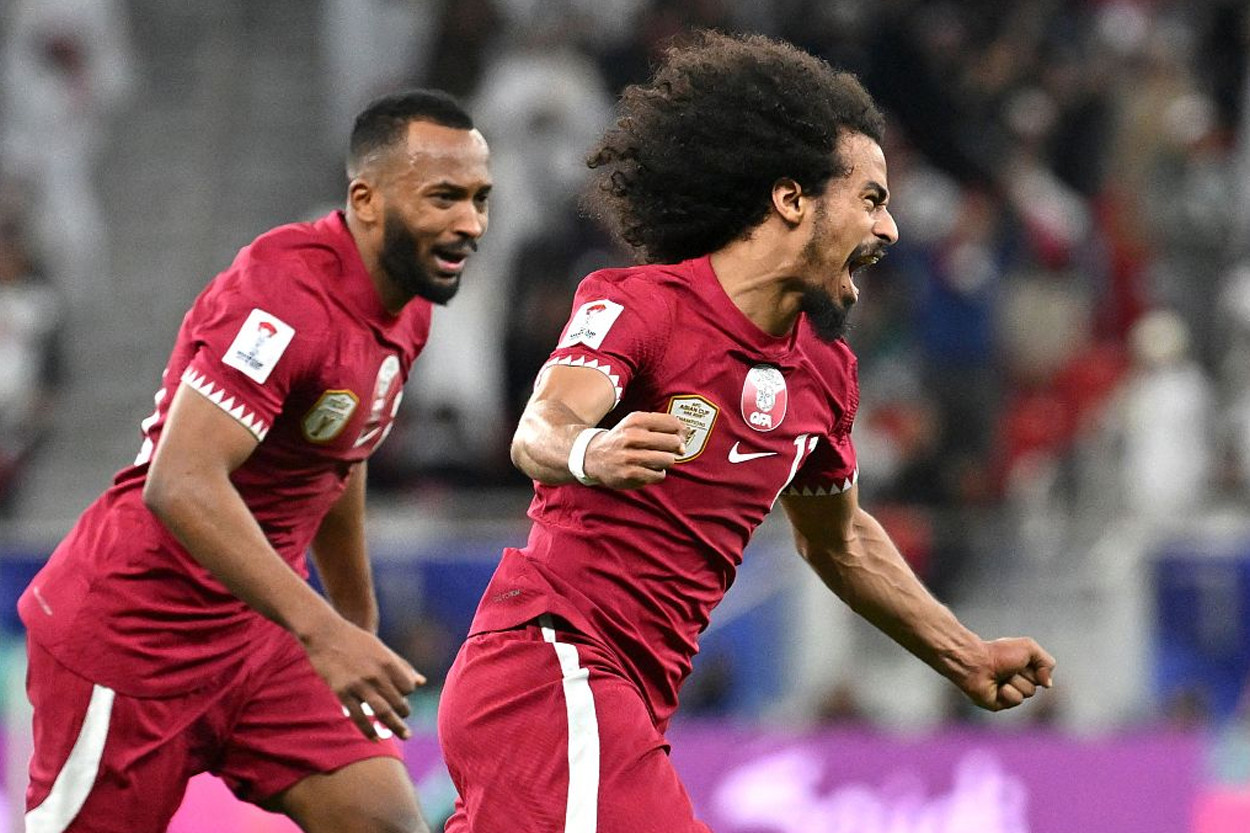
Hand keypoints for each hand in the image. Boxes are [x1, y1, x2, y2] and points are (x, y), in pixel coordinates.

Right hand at [300, 615, 425, 739]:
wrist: (326, 635)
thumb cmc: (357, 641)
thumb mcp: (382, 650)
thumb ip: (402, 667)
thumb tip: (422, 683)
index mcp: (388, 662)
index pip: (408, 687)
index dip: (407, 693)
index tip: (402, 695)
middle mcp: (376, 675)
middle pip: (398, 702)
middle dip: (404, 713)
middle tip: (405, 720)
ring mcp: (359, 685)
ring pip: (383, 712)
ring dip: (396, 726)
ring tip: (404, 734)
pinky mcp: (342, 693)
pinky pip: (359, 717)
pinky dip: (369, 731)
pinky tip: (375, 738)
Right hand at [583, 411, 687, 488]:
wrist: (592, 457)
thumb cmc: (621, 439)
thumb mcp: (635, 424)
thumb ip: (660, 426)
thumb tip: (684, 440)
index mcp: (635, 420)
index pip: (672, 423)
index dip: (681, 431)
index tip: (680, 437)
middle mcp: (632, 436)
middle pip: (673, 442)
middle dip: (675, 448)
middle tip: (668, 450)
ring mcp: (631, 456)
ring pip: (668, 460)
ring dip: (666, 462)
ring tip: (655, 460)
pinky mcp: (630, 474)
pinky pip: (659, 475)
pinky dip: (657, 473)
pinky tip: (647, 469)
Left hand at [958, 637, 1054, 711]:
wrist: (976, 662)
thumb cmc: (999, 653)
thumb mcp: (1029, 648)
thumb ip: (1047, 663)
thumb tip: (1048, 685)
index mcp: (1021, 669)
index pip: (1042, 676)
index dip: (1035, 668)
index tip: (1021, 659)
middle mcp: (1015, 682)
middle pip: (1036, 686)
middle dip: (1025, 675)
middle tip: (1009, 668)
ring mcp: (1007, 694)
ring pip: (1027, 693)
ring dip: (1015, 681)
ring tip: (1000, 676)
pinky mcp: (999, 704)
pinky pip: (1015, 700)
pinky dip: (1007, 691)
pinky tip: (996, 686)